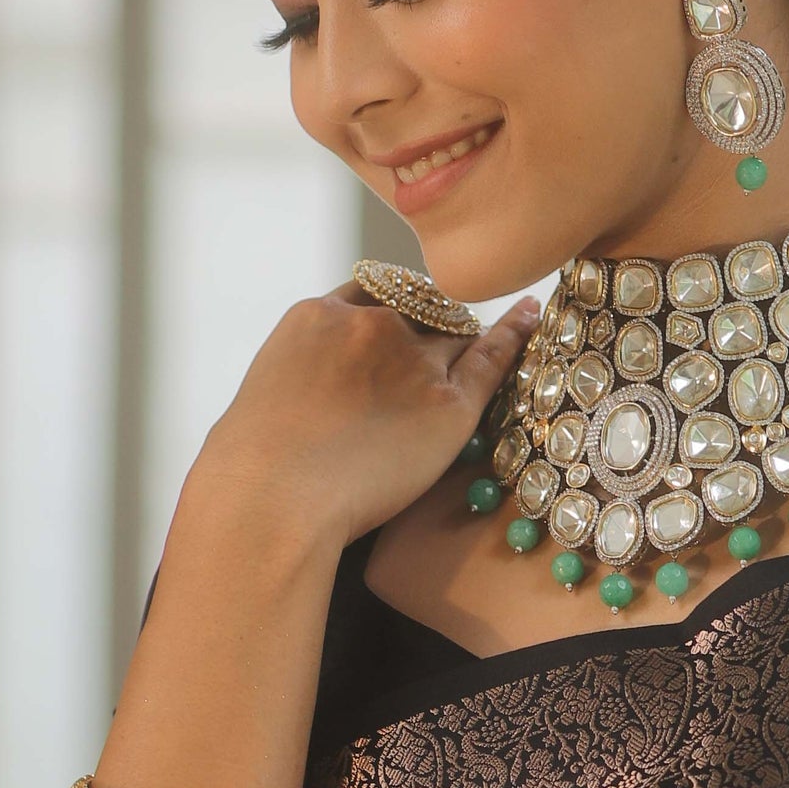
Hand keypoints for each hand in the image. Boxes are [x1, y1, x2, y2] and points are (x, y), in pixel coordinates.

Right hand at [191, 283, 539, 549]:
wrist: (272, 497)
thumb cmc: (257, 466)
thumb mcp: (270, 391)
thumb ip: (307, 371)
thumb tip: (325, 389)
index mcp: (319, 314)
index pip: (376, 290)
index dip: (397, 306)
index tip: (407, 317)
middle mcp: (372, 325)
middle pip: (421, 307)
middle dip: (432, 321)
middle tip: (441, 342)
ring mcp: (414, 361)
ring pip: (456, 332)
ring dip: (466, 337)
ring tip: (490, 334)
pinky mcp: (449, 404)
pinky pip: (492, 358)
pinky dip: (515, 333)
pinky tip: (532, 315)